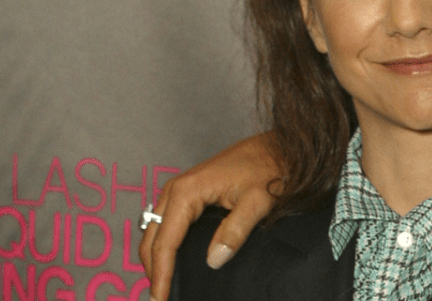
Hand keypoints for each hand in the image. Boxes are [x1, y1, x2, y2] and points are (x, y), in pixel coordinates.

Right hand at [139, 133, 281, 300]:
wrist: (280, 145)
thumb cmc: (271, 168)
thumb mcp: (258, 201)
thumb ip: (235, 231)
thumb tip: (213, 261)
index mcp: (188, 191)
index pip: (165, 242)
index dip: (161, 274)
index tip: (160, 299)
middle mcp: (177, 187)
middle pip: (151, 237)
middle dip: (152, 269)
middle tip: (159, 299)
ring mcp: (181, 187)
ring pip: (155, 229)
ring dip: (156, 257)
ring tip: (163, 284)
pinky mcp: (189, 190)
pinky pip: (166, 221)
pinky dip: (164, 243)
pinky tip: (173, 261)